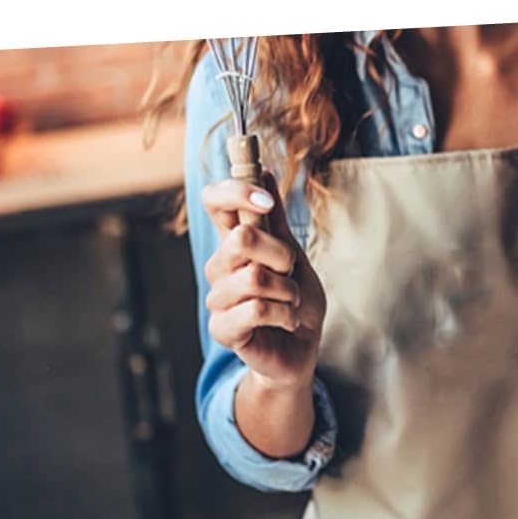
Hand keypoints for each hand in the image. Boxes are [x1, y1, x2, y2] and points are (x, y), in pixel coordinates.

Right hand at [201, 172, 325, 389]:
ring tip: (292, 304)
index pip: (216, 200)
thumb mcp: (294, 257)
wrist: (301, 350)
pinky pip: (255, 309)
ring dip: (287, 292)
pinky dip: (283, 315)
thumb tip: (264, 169)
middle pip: (242, 239)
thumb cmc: (296, 303)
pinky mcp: (222, 328)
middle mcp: (219, 266)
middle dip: (281, 256)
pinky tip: (286, 322)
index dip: (237, 191)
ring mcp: (218, 298)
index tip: (267, 202)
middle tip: (291, 275)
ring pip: (254, 277)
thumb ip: (277, 221)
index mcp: (233, 243)